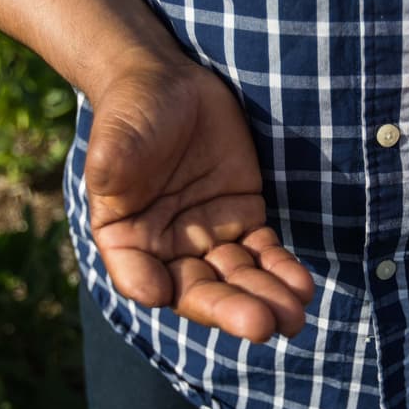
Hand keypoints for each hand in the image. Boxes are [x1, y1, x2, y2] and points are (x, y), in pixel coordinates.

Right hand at [85, 58, 314, 342]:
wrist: (171, 83)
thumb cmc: (133, 110)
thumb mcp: (117, 134)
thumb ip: (111, 162)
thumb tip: (106, 181)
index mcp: (126, 238)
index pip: (137, 273)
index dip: (151, 285)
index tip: (164, 292)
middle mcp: (167, 249)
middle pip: (198, 289)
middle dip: (230, 308)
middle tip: (260, 325)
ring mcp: (208, 238)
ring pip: (238, 278)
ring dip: (265, 299)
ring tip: (292, 318)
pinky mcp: (244, 219)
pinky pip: (264, 253)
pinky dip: (282, 270)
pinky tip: (302, 287)